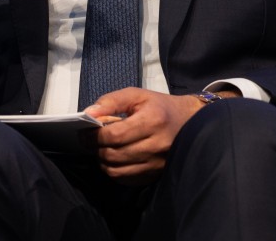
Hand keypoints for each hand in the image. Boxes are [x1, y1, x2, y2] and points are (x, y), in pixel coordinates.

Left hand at [84, 88, 207, 184]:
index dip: (94, 136)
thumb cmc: (160, 107)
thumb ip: (111, 101)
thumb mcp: (136, 95)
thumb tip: (88, 113)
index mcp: (152, 121)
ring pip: (117, 170)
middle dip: (96, 148)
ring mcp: (157, 163)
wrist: (190, 122)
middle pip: (114, 154)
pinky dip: (114, 171)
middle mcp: (157, 145)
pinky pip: (126, 179)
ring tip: (102, 149)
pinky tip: (114, 159)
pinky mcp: (156, 174)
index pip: (115, 135)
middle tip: (91, 140)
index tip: (85, 132)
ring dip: (103, 161)